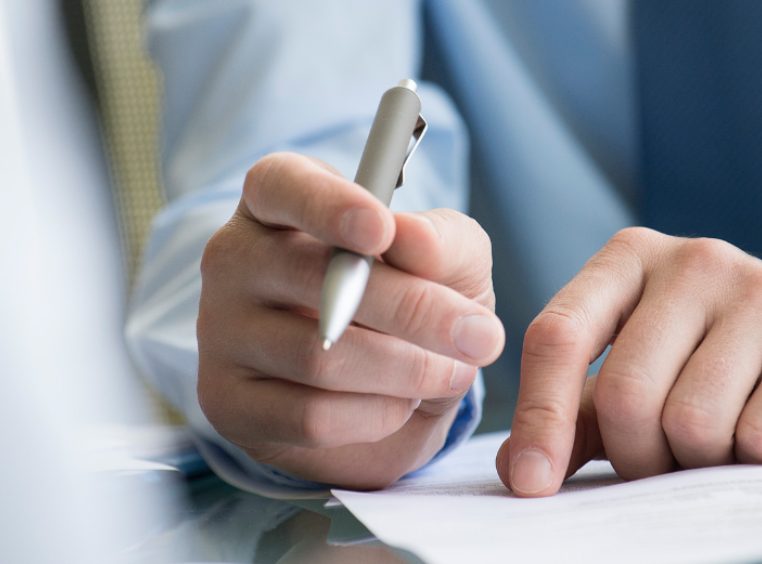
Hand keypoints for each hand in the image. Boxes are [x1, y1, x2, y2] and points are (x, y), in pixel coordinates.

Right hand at [197, 152, 503, 488]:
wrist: (380, 384)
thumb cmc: (408, 302)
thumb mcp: (446, 262)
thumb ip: (442, 243)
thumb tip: (414, 240)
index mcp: (278, 203)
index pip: (281, 185)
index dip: (329, 205)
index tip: (382, 230)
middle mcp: (236, 261)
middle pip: (311, 277)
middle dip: (411, 310)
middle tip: (481, 337)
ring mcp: (222, 334)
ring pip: (318, 357)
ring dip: (405, 371)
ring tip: (448, 371)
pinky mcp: (230, 403)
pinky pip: (310, 416)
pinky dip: (376, 415)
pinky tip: (400, 403)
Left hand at [498, 227, 761, 495]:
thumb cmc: (688, 359)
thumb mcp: (624, 367)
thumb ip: (568, 412)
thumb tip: (515, 468)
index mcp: (627, 258)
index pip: (557, 336)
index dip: (539, 417)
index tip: (530, 482)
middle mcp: (691, 262)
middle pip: (624, 393)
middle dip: (632, 454)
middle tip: (652, 458)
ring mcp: (758, 292)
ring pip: (691, 422)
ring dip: (687, 459)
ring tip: (698, 441)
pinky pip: (753, 436)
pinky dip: (738, 456)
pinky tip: (741, 430)